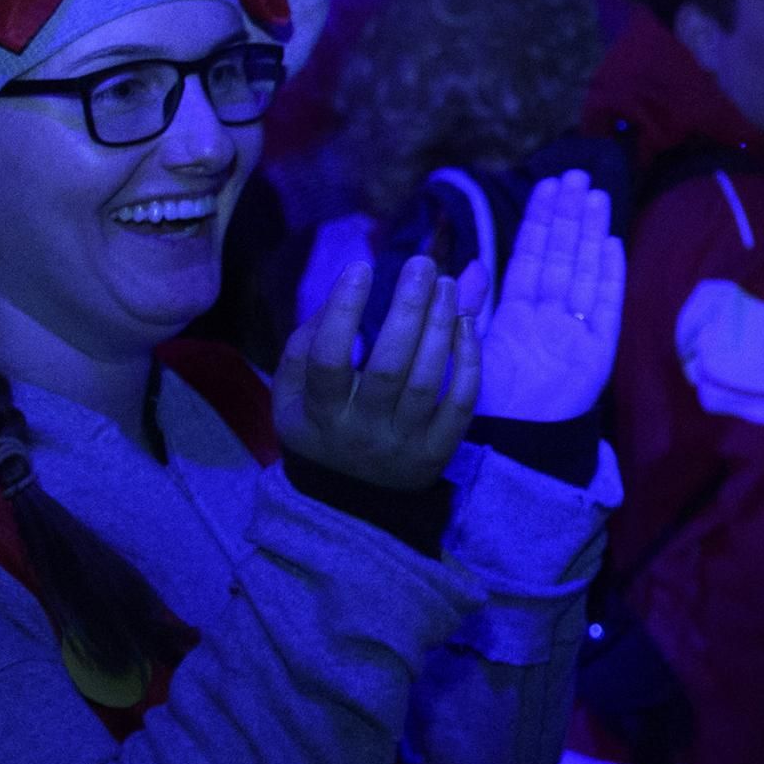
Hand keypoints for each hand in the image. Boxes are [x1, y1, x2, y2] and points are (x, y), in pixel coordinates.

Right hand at [272, 251, 478, 492]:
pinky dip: (467, 360)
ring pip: (426, 380)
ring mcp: (402, 445)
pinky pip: (461, 402)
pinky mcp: (438, 451)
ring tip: (444, 283)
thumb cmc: (319, 422)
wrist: (351, 499)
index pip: (327, 361)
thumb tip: (353, 275)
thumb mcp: (296, 388)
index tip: (361, 267)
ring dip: (439, 325)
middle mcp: (360, 432)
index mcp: (317, 415)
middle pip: (388, 367)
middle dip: (407, 309)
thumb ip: (313, 333)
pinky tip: (466, 322)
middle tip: (421, 264)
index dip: (343, 312)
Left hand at [472, 172, 624, 423]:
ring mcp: (576, 329)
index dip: (540, 220)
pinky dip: (610, 276)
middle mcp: (550, 314)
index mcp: (518, 313)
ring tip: (595, 195)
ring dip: (590, 233)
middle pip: (561, 255)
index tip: (547, 185)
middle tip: (575, 174)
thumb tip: (470, 265)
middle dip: (569, 215)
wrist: (515, 444)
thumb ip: (472, 307)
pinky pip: (606, 306)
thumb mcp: (469, 348)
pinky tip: (612, 244)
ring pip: (584, 271)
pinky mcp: (599, 350)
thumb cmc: (489, 403)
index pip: (531, 255)